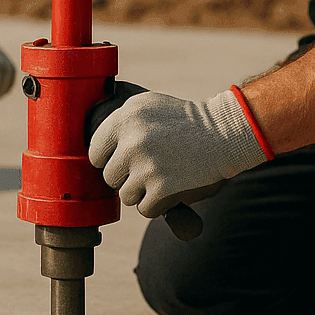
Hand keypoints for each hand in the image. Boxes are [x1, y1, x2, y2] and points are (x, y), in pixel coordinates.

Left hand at [88, 88, 267, 217]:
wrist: (223, 134)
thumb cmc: (183, 120)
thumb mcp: (148, 105)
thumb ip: (118, 121)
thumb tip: (90, 140)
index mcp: (125, 117)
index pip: (95, 153)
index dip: (109, 160)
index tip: (125, 160)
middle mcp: (133, 141)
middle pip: (110, 178)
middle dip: (128, 178)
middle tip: (150, 167)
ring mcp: (147, 166)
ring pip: (126, 196)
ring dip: (143, 192)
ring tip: (164, 174)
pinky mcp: (162, 188)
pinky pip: (145, 209)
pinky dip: (158, 204)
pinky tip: (172, 185)